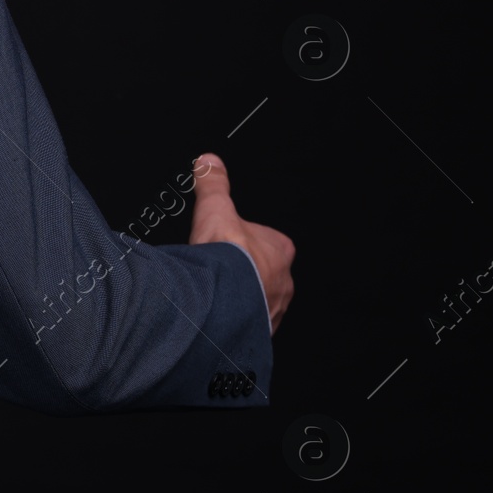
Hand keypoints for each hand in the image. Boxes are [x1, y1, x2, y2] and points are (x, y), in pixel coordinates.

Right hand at [188, 153, 294, 333]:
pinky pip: (248, 324)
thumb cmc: (225, 258)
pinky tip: (216, 316)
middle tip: (217, 271)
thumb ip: (213, 184)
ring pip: (257, 301)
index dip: (246, 242)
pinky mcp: (259, 331)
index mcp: (280, 250)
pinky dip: (234, 321)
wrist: (219, 301)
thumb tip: (208, 161)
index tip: (228, 244)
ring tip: (214, 295)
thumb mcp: (215, 209)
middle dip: (243, 273)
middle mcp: (284, 282)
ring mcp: (273, 309)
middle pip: (263, 273)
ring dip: (239, 299)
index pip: (268, 242)